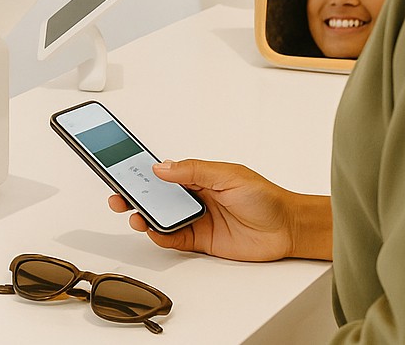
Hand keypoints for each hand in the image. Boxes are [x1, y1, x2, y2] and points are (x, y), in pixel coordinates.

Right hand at [107, 159, 317, 261]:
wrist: (286, 228)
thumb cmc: (264, 196)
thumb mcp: (228, 175)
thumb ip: (194, 171)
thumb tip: (163, 167)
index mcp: (198, 175)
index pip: (163, 171)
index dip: (141, 170)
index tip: (119, 165)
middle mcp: (194, 197)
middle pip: (156, 196)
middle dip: (134, 194)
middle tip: (117, 195)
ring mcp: (196, 219)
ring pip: (161, 218)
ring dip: (144, 216)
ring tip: (134, 214)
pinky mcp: (201, 241)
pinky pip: (174, 239)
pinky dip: (160, 236)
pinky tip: (153, 231)